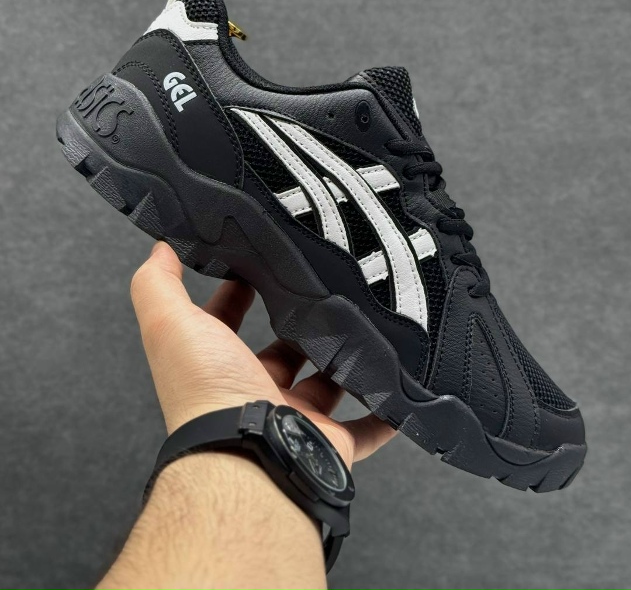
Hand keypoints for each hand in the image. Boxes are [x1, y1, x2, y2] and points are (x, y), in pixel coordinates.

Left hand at [130, 241, 395, 467]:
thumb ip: (158, 284)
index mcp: (219, 369)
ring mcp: (295, 421)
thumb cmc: (207, 391)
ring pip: (325, 388)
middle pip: (280, 357)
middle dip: (298, 328)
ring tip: (363, 327)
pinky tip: (396, 391)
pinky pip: (366, 430)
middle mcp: (254, 396)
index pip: (226, 326)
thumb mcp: (170, 323)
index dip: (236, 296)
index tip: (258, 269)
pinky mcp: (331, 443)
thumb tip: (159, 249)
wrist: (248, 457)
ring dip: (342, 363)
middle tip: (320, 295)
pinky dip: (383, 414)